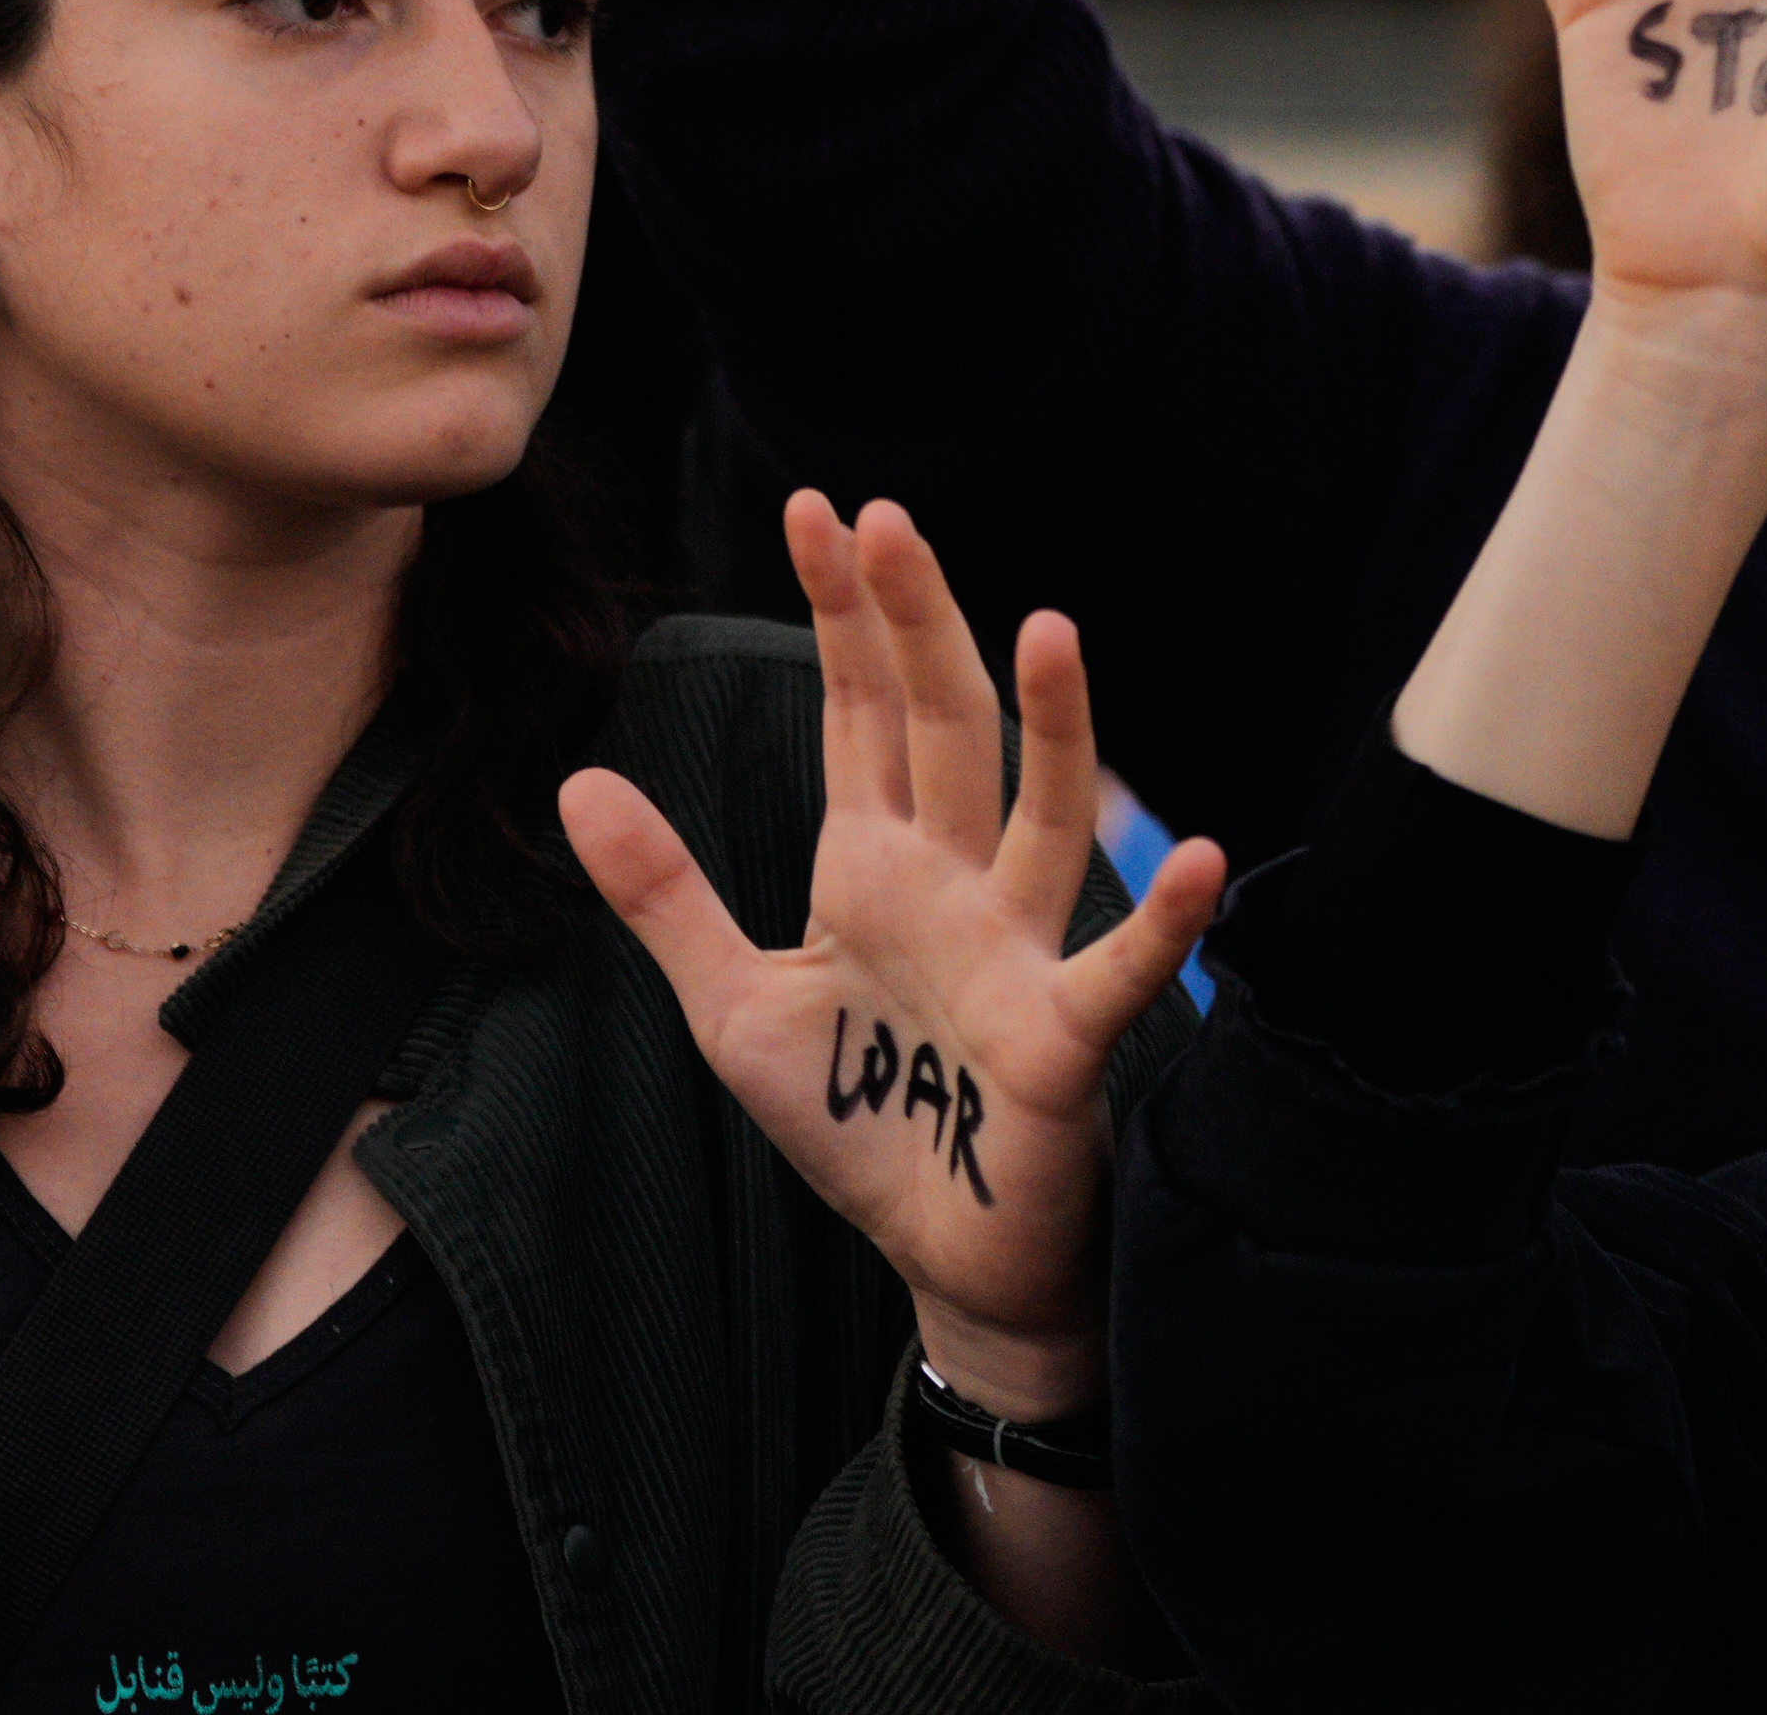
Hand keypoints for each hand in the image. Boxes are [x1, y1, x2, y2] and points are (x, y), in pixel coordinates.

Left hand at [560, 496, 1222, 1416]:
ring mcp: (1018, 951)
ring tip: (1045, 625)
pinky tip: (1190, 855)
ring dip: (1051, 728)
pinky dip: (1163, 919)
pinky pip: (1119, 970)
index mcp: (876, 864)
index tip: (815, 507)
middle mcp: (956, 884)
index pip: (860, 710)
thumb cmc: (855, 1124)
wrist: (941, 1259)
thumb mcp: (732, 1005)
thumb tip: (576, 780)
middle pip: (941, 728)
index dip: (842, 613)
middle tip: (883, 515)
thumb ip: (666, 895)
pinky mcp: (1064, 1039)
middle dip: (914, 625)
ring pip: (1043, 817)